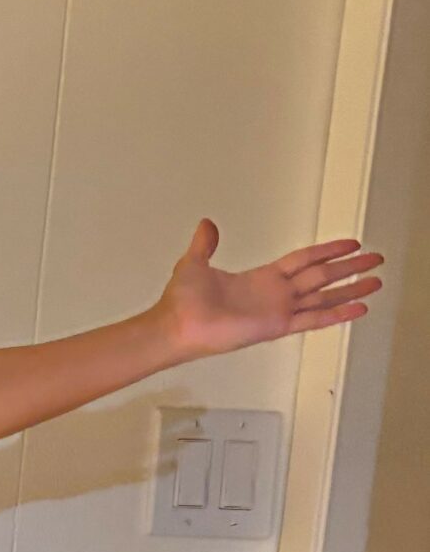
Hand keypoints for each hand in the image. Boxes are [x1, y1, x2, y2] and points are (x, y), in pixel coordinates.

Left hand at [153, 218, 382, 360]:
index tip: (350, 245)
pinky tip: (358, 308)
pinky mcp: (275, 327)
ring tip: (375, 283)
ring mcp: (277, 311)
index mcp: (261, 279)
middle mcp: (274, 295)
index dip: (327, 252)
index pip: (303, 261)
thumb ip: (205, 244)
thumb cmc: (181, 301)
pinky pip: (313, 318)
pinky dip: (336, 314)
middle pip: (322, 277)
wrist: (175, 326)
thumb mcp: (194, 263)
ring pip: (323, 297)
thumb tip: (207, 224)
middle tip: (375, 260)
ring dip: (350, 290)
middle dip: (349, 268)